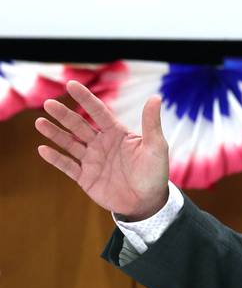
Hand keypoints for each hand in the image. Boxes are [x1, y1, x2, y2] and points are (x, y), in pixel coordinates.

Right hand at [35, 80, 169, 219]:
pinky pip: (67, 166)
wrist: (148, 203)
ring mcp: (92, 160)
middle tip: (48, 104)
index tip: (71, 84)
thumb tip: (155, 97)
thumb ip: (151, 123)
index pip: (99, 112)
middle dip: (64, 115)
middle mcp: (102, 144)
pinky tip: (43, 149)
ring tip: (40, 123)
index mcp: (117, 134)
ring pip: (69, 143)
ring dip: (55, 133)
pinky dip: (55, 158)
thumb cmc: (154, 173)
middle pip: (79, 126)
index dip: (85, 99)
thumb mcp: (156, 147)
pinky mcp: (86, 178)